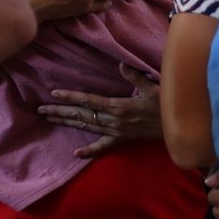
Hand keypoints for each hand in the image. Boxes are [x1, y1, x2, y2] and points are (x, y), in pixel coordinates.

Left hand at [38, 64, 161, 156]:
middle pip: (82, 115)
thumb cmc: (168, 106)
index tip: (54, 93)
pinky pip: (103, 146)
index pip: (90, 101)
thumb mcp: (154, 88)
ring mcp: (117, 131)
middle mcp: (114, 120)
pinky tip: (76, 154)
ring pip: (87, 127)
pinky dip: (90, 150)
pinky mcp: (122, 138)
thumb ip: (135, 77)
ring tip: (50, 119)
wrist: (178, 128)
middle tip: (41, 109)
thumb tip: (121, 64)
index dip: (71, 96)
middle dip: (61, 111)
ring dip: (68, 123)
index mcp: (119, 107)